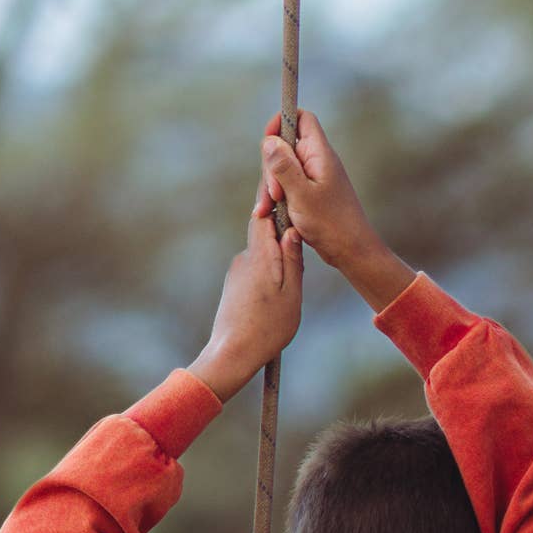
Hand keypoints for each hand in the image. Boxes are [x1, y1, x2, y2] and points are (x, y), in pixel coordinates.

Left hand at [188, 183, 304, 403]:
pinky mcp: (234, 284)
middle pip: (265, 230)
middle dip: (282, 229)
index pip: (264, 212)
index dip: (274, 194)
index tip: (284, 178)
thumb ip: (293, 261)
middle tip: (302, 231)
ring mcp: (237, 270)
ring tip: (293, 279)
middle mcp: (245, 257)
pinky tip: (277, 295)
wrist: (231, 354)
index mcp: (261, 256)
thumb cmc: (267, 328)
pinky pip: (256, 268)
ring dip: (277, 258)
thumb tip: (293, 230)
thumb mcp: (291, 295)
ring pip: (262, 252)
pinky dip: (268, 274)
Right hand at [259, 113, 412, 311]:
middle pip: (284, 146)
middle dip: (271, 167)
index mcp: (319, 154)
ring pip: (282, 169)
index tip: (268, 143)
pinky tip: (269, 214)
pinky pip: (287, 187)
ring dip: (270, 187)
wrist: (352, 251)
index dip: (281, 122)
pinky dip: (277, 198)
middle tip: (273, 194)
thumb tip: (269, 140)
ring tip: (267, 210)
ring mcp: (313, 178)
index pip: (301, 118)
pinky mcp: (309, 194)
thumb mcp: (301, 195)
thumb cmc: (331, 225)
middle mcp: (317, 161)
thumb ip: (284, 166)